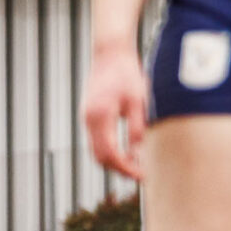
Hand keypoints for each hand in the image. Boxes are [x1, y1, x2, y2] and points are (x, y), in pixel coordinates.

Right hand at [81, 44, 149, 179]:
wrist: (110, 53)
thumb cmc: (127, 74)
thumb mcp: (138, 101)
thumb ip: (137, 128)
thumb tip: (140, 155)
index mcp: (100, 117)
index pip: (110, 154)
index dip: (126, 168)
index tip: (143, 176)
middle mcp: (88, 120)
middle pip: (99, 157)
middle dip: (119, 169)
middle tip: (142, 176)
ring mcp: (86, 117)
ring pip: (96, 150)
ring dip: (114, 162)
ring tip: (138, 166)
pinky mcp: (90, 115)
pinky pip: (97, 140)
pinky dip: (110, 151)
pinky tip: (129, 152)